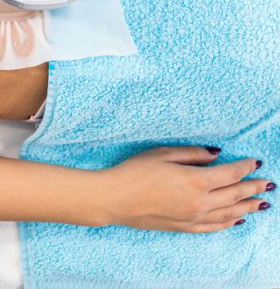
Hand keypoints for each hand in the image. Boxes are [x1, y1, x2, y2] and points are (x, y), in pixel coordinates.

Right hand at [97, 146, 272, 232]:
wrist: (115, 199)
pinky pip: (214, 226)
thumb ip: (192, 154)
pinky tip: (236, 219)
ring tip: (262, 203)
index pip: (229, 173)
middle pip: (234, 194)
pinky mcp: (184, 226)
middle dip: (253, 187)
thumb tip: (215, 154)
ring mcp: (193, 217)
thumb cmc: (134, 172)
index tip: (256, 162)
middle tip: (268, 184)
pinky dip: (228, 222)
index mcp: (196, 180)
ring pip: (229, 212)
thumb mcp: (163, 154)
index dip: (245, 167)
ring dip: (247, 206)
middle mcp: (200, 202)